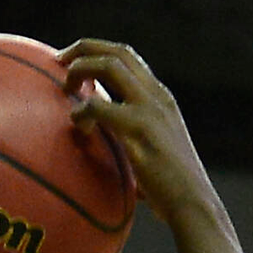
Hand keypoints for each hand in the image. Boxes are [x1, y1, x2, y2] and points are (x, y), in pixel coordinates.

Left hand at [60, 39, 221, 231]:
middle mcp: (157, 96)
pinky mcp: (139, 129)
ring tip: (64, 89)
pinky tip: (79, 126)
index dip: (98, 51)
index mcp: (161, 98)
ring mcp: (149, 109)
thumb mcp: (153, 153)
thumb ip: (130, 141)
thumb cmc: (171, 190)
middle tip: (58, 61)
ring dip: (80, 69)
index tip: (73, 61)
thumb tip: (103, 152)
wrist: (194, 204)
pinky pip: (98, 106)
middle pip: (117, 52)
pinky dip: (81, 111)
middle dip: (84, 49)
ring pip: (109, 66)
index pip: (129, 58)